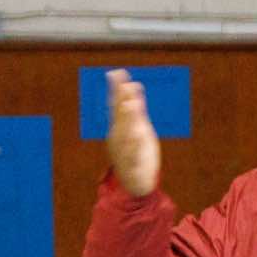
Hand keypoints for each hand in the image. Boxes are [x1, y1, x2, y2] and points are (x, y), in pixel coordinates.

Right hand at [106, 69, 160, 197]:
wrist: (134, 183)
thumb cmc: (135, 152)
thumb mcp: (138, 127)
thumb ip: (136, 107)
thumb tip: (134, 84)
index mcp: (120, 127)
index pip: (117, 105)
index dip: (117, 89)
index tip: (117, 73)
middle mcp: (120, 137)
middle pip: (120, 116)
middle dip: (122, 100)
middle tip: (126, 84)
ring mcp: (125, 151)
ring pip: (125, 134)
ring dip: (128, 119)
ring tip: (132, 104)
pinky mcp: (133, 165)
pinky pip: (133, 155)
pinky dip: (134, 146)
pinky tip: (139, 136)